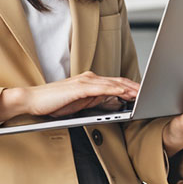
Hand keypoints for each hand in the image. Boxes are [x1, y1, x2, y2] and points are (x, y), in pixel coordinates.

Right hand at [0, 72, 139, 122]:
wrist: (31, 100)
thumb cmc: (50, 104)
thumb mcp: (77, 104)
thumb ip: (94, 101)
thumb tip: (112, 102)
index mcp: (88, 82)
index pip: (114, 83)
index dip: (131, 87)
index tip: (144, 94)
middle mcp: (88, 79)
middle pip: (117, 81)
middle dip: (135, 87)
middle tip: (151, 92)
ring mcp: (83, 82)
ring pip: (112, 83)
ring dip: (129, 88)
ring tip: (143, 93)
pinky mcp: (78, 88)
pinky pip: (101, 88)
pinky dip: (115, 89)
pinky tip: (125, 92)